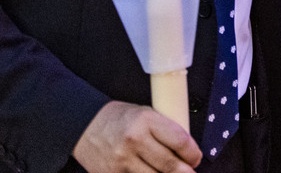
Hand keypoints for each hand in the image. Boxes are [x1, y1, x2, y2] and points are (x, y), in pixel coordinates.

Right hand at [72, 101, 201, 172]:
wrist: (84, 126)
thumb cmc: (119, 118)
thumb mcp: (145, 113)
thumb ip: (164, 130)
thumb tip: (186, 150)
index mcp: (146, 120)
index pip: (179, 140)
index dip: (193, 153)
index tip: (196, 158)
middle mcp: (134, 140)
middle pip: (169, 164)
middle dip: (185, 171)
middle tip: (190, 172)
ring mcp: (122, 161)